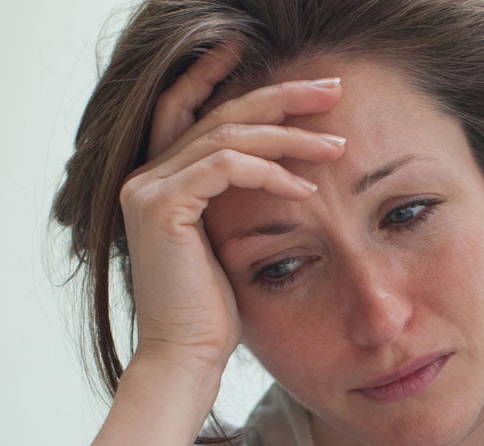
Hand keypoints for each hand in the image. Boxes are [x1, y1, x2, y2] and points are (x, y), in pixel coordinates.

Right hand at [118, 44, 344, 383]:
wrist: (187, 359)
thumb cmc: (216, 312)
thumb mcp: (229, 242)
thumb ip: (236, 199)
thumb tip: (283, 170)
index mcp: (160, 180)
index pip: (186, 108)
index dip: (214, 73)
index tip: (252, 48)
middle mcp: (146, 176)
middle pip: (219, 113)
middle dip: (280, 96)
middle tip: (332, 88)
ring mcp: (148, 189)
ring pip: (228, 135)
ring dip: (290, 135)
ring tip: (337, 144)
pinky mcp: (163, 207)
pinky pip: (227, 167)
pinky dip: (272, 173)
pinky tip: (308, 189)